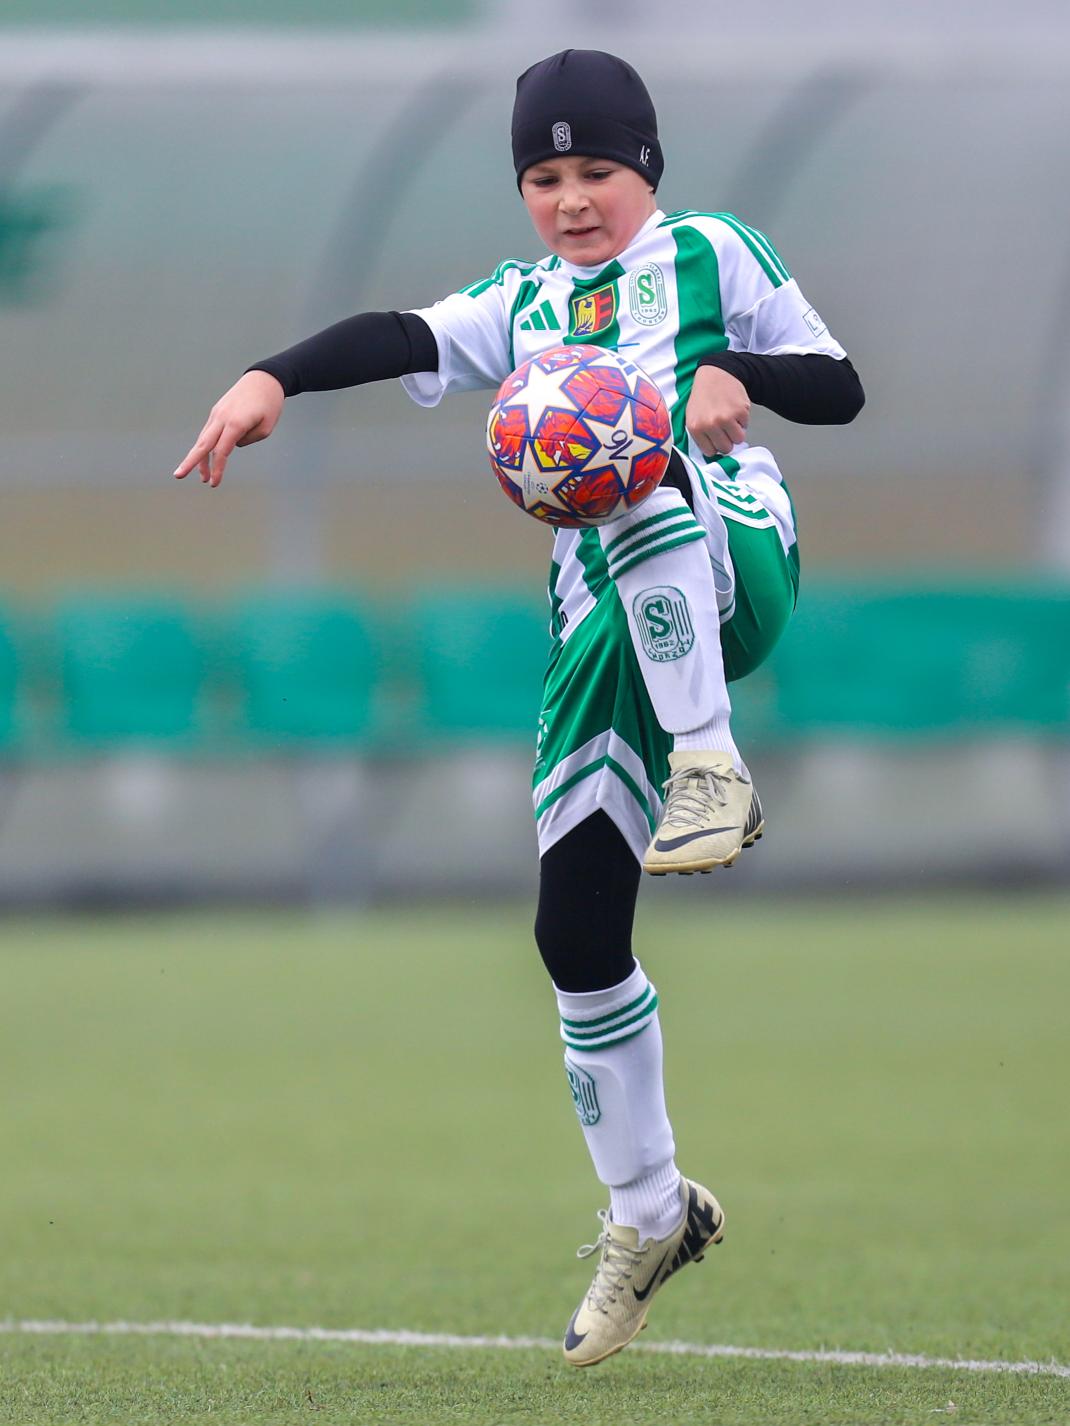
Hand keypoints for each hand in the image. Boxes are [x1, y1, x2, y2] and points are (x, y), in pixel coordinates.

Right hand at [173, 370, 284, 486]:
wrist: (264, 378)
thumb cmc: (269, 404)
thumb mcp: (266, 428)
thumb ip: (248, 440)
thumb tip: (231, 445)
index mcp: (235, 423)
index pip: (221, 451)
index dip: (217, 469)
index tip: (214, 484)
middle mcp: (222, 418)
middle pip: (202, 444)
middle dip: (190, 461)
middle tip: (177, 476)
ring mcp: (217, 413)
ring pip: (203, 438)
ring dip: (199, 458)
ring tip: (202, 477)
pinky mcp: (217, 411)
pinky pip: (208, 431)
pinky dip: (206, 446)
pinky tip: (207, 458)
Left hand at [684, 364, 749, 457]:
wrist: (715, 374)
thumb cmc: (703, 396)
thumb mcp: (692, 416)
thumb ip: (700, 435)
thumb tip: (713, 451)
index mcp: (696, 428)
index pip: (710, 452)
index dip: (715, 446)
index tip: (716, 439)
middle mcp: (711, 424)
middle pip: (726, 448)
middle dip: (727, 441)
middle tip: (725, 430)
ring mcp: (726, 418)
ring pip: (739, 439)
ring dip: (737, 432)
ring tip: (730, 420)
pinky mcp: (741, 410)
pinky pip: (746, 425)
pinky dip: (742, 420)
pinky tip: (734, 409)